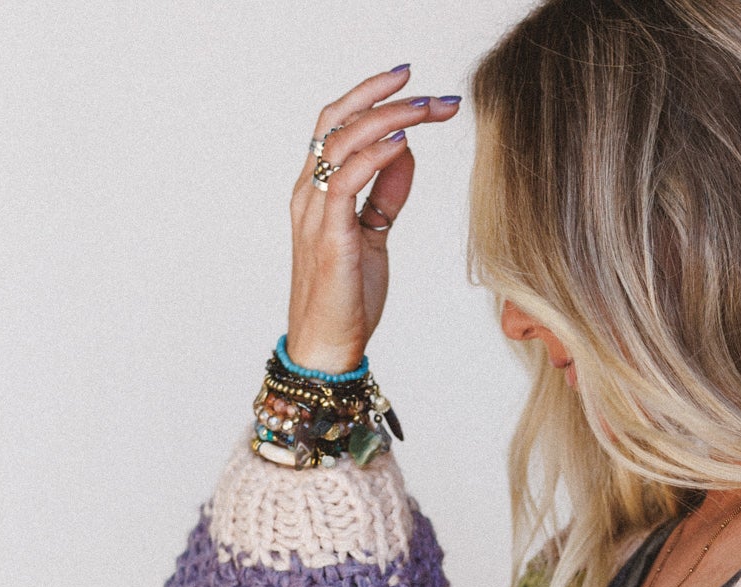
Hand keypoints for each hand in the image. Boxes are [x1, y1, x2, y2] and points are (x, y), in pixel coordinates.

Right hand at [286, 68, 460, 374]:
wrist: (327, 348)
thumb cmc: (347, 299)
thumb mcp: (374, 236)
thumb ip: (386, 194)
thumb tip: (406, 152)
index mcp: (316, 191)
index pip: (336, 125)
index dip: (369, 96)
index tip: (411, 83)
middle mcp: (309, 193)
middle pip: (337, 121)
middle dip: (383, 96)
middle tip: (432, 92)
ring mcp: (314, 213)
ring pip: (343, 142)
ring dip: (389, 118)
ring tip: (428, 109)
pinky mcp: (328, 236)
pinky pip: (347, 181)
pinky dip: (375, 155)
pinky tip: (402, 142)